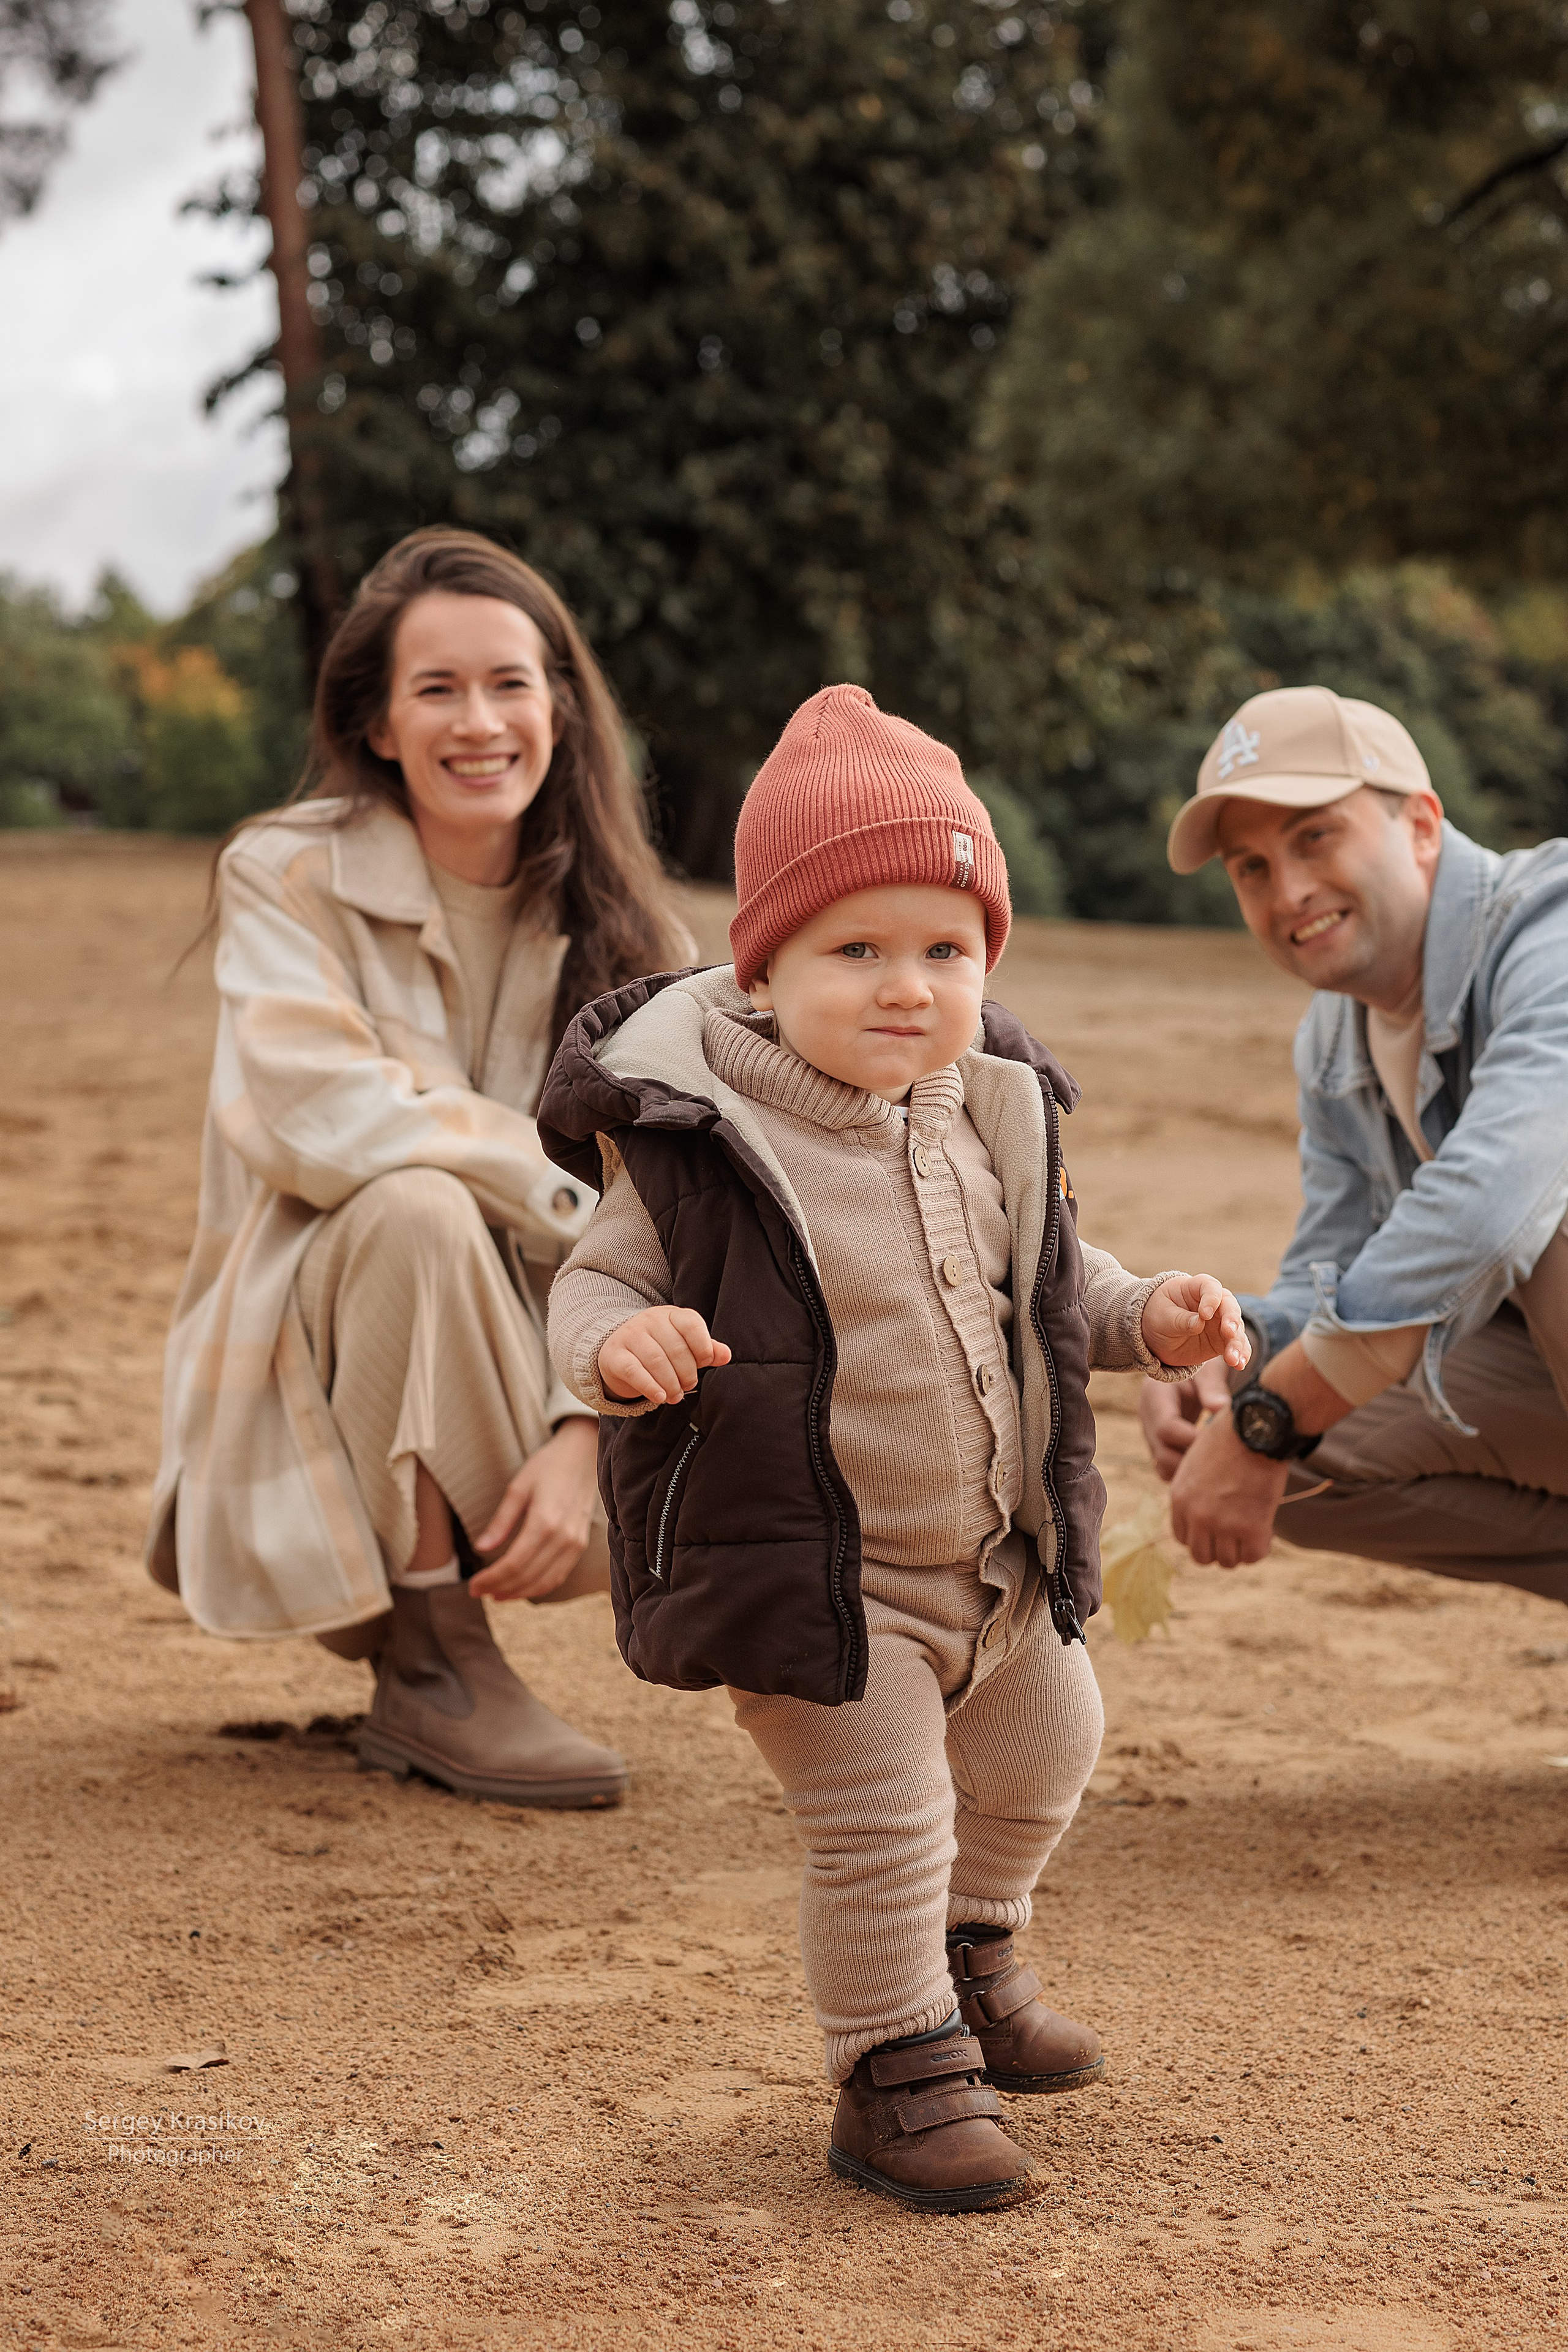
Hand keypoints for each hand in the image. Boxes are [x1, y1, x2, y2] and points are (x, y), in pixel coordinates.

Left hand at [469, 1417, 600, 1601]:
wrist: (582, 1455)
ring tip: (496, 1595)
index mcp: (545, 1521)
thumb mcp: (518, 1488)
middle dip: (499, 1588)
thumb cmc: (548, 1466)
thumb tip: (480, 1549)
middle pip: (527, 1576)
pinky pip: (559, 1575)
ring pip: (544, 1582)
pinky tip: (521, 1587)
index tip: (473, 1585)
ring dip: (518, 1593)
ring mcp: (575, 1543)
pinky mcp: (580, 1545)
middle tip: (477, 1592)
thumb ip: (501, 1521)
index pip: (514, 1564)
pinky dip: (538, 1586)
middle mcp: (563, 1537)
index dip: (491, 1579)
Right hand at [597, 1306, 730, 1405]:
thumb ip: (706, 1349)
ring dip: (670, 1383)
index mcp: (671, 1315)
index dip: (703, 1347)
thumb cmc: (658, 1347)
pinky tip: (659, 1396)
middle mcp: (650, 1321)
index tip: (705, 1363)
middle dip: (686, 1373)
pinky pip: (633, 1371)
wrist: (617, 1349)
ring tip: (675, 1395)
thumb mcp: (684, 1344)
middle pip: (675, 1348)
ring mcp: (630, 1336)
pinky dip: (649, 1386)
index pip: (692, 1325)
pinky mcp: (614, 1355)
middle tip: (688, 1385)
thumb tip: (726, 1355)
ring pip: (656, 1360)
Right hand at [1138, 1358, 1232, 1481]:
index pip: (1166, 1428)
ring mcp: (1151, 1433)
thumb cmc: (1201, 1362)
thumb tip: (1222, 1409)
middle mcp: (1147, 1417)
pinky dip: (1186, 1472)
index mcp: (1155, 1395)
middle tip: (1224, 1458)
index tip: (1219, 1442)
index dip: (1192, 1440)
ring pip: (1163, 1467)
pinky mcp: (1159, 1444)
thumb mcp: (1207, 1367)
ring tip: (1217, 1463)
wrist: (1188, 1365)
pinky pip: (1167, 1469)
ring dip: (1189, 1470)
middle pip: (1162, 1454)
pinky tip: (1209, 1463)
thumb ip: (1213, 1386)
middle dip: (1193, 1461)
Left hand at [1141, 1273, 1251, 1372]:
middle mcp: (1214, 1303)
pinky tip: (1239, 1365)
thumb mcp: (1162, 1318)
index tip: (1205, 1314)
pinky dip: (1240, 1355)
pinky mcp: (1223, 1341)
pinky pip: (1237, 1346)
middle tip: (1229, 1333)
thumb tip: (1199, 1323)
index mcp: (1195, 1288)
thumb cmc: (1158, 1318)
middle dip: (1231, 1320)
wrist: (1157, 1337)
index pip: (1210, 1287)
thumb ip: (1180, 1320)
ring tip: (1233, 1359)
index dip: (1211, 1298)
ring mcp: (1221, 1322)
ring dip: (1237, 1344)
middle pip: (1229, 1307)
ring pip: (1236, 1329)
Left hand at [1169, 1408, 1287, 1567]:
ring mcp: (1222, 1524)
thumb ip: (1196, 1491)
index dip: (1202, 1537)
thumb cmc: (1232, 1438)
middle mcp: (1196, 1515)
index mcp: (1179, 1498)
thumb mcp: (1199, 1462)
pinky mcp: (1250, 1527)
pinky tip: (1266, 1531)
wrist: (1256, 1428)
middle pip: (1202, 1556)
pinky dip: (1261, 1547)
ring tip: (1253, 1532)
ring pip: (1228, 1561)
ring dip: (1241, 1550)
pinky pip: (1253, 1556)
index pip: (1183, 1538)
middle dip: (1219, 1549)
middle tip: (1237, 1537)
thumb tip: (1209, 1512)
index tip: (1218, 1530)